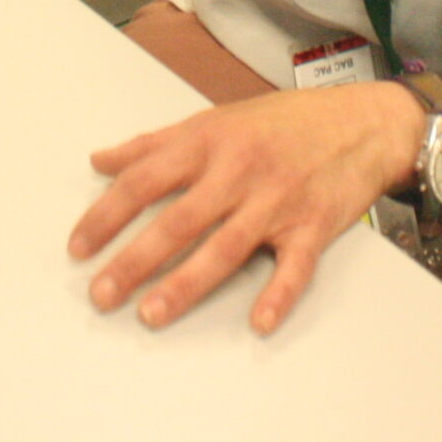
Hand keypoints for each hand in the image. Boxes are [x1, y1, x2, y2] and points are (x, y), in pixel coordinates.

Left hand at [67, 81, 423, 334]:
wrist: (363, 121)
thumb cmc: (285, 122)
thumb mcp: (216, 119)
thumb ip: (156, 143)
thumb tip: (100, 159)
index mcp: (210, 141)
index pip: (145, 178)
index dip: (107, 214)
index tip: (78, 247)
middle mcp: (239, 170)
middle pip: (179, 220)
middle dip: (135, 259)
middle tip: (101, 294)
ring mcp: (278, 200)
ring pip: (226, 247)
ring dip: (186, 283)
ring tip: (151, 313)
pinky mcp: (314, 226)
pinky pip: (295, 266)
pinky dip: (278, 294)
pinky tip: (258, 322)